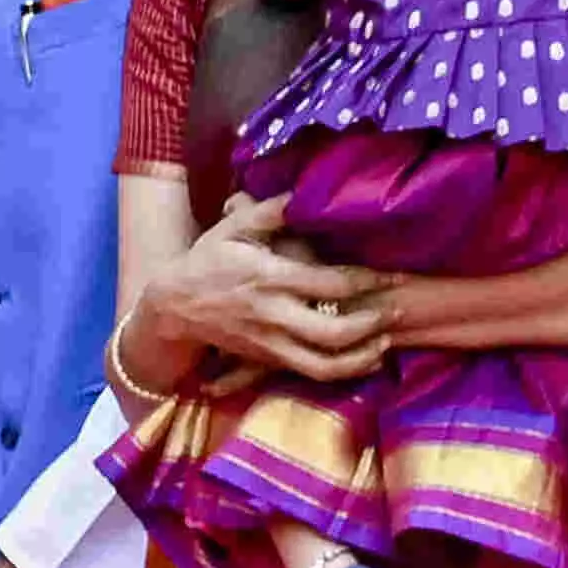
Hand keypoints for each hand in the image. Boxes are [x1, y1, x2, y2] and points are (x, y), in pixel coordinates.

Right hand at [128, 192, 388, 387]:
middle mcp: (273, 315)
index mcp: (269, 278)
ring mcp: (270, 343)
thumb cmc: (206, 262)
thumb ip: (269, 211)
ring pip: (325, 364)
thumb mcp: (231, 229)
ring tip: (384, 342)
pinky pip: (312, 373)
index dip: (368, 281)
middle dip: (371, 323)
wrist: (172, 308)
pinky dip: (344, 370)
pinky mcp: (267, 360)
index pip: (329, 285)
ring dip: (362, 357)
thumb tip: (304, 194)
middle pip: (333, 332)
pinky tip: (363, 359)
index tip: (394, 275)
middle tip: (394, 309)